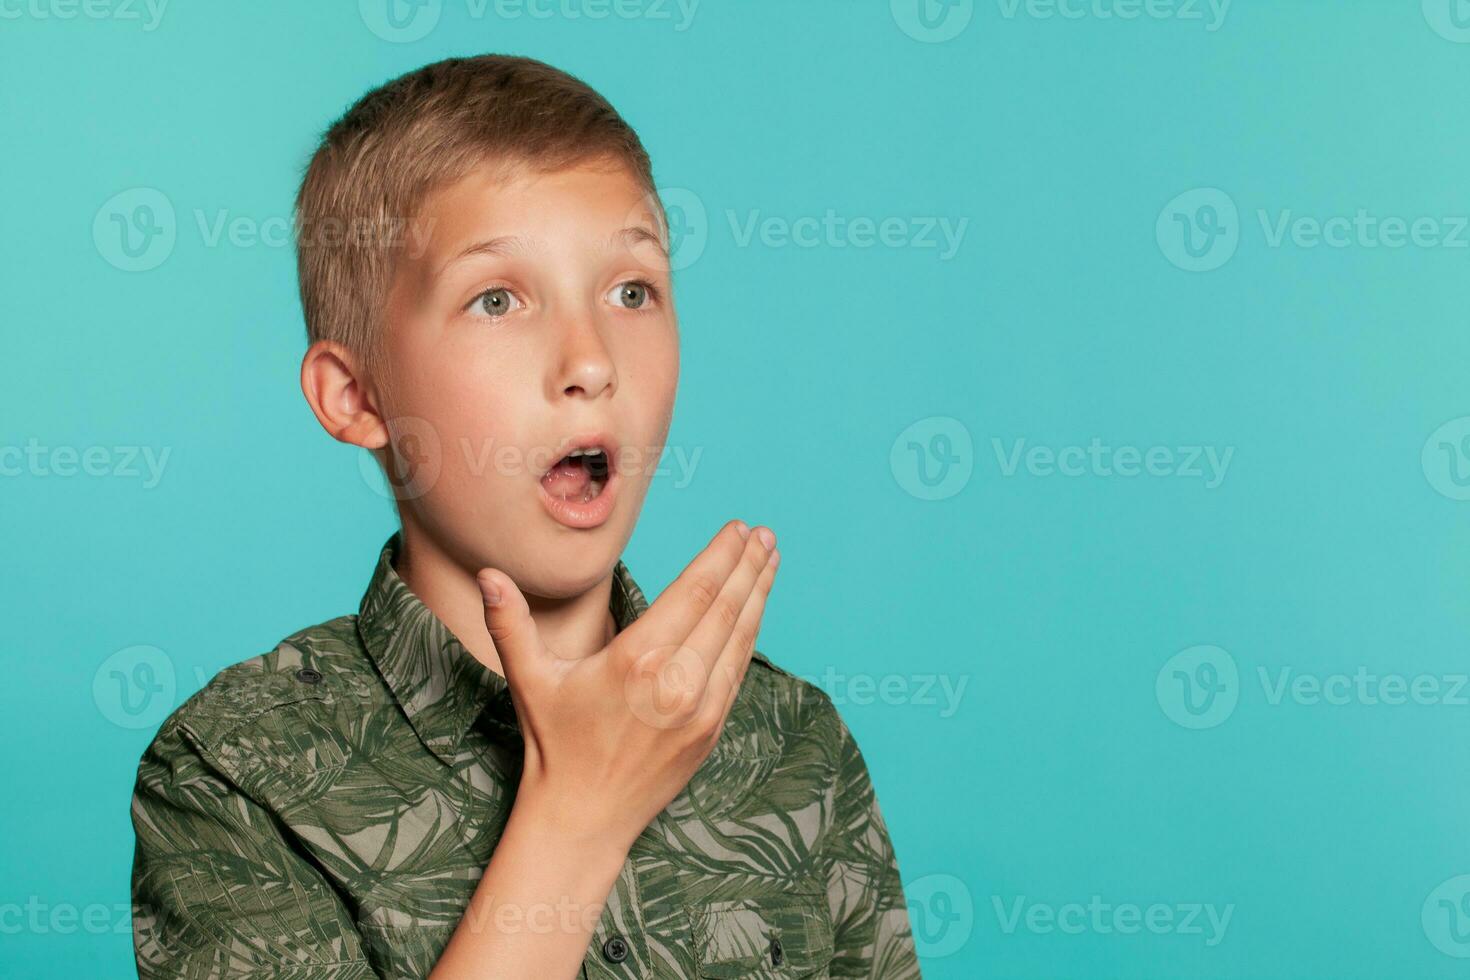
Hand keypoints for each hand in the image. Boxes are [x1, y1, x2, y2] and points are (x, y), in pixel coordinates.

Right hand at [475, 520, 779, 848]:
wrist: (582, 818)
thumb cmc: (554, 742)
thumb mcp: (529, 678)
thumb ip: (510, 623)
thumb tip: (488, 574)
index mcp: (637, 661)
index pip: (695, 592)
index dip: (722, 555)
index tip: (739, 527)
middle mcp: (677, 683)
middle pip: (726, 609)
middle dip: (749, 566)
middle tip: (765, 533)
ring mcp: (701, 709)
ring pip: (740, 638)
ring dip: (759, 594)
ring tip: (770, 558)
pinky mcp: (712, 730)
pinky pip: (738, 670)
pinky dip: (750, 634)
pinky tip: (755, 611)